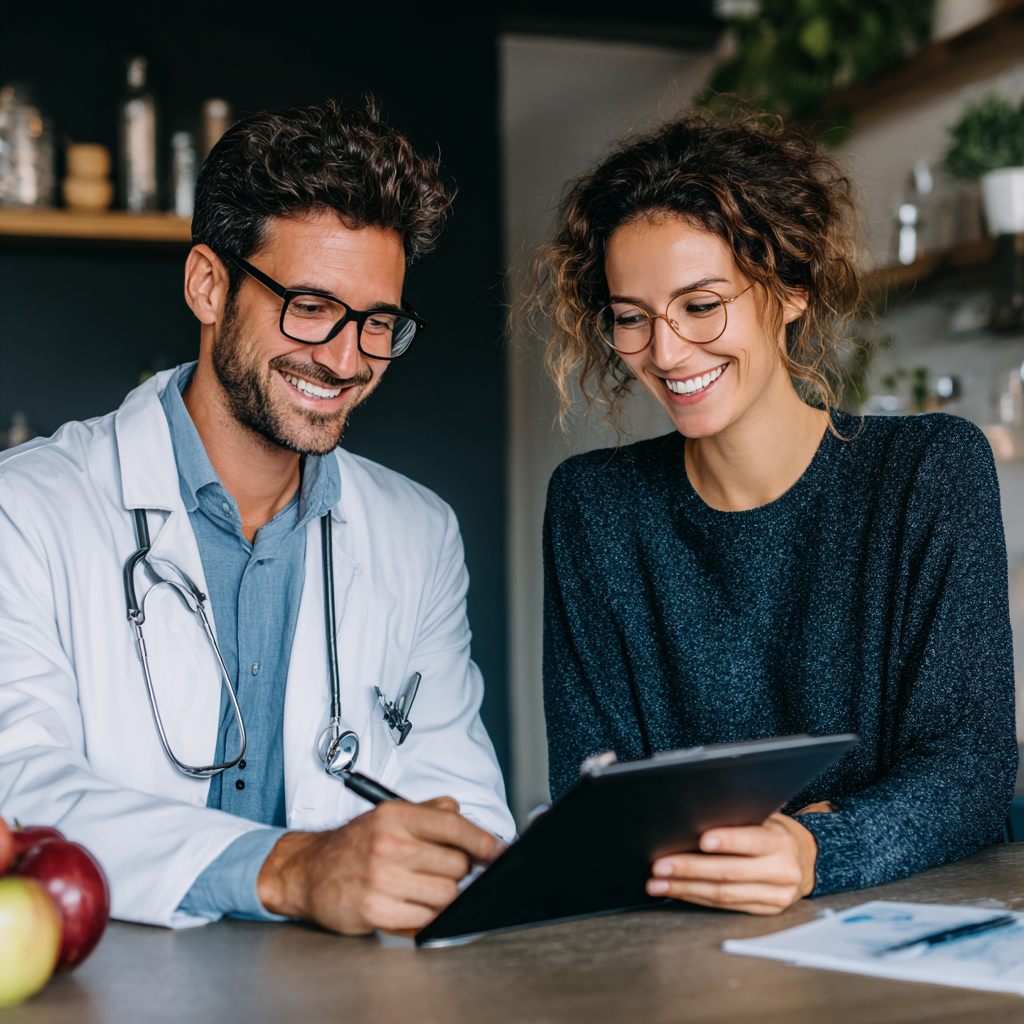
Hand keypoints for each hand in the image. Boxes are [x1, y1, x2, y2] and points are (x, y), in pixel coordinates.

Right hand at [256, 796, 499, 934]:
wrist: (307, 871)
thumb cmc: (353, 844)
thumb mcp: (388, 815)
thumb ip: (429, 812)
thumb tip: (465, 816)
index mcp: (395, 816)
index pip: (453, 826)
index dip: (484, 840)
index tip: (499, 851)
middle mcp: (388, 844)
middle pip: (456, 865)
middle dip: (458, 871)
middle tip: (441, 870)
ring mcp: (381, 879)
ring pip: (446, 894)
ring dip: (443, 895)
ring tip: (424, 888)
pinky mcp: (374, 910)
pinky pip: (425, 919)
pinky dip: (425, 916)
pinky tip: (410, 904)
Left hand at [646, 810, 822, 915]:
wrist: (806, 860)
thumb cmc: (774, 833)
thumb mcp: (765, 819)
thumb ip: (739, 821)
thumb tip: (695, 820)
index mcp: (781, 842)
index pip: (753, 840)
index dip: (727, 840)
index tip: (701, 839)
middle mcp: (781, 871)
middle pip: (730, 872)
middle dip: (690, 869)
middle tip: (660, 865)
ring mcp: (775, 896)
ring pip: (724, 895)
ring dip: (686, 889)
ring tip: (658, 883)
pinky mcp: (764, 911)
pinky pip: (725, 906)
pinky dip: (697, 898)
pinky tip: (677, 892)